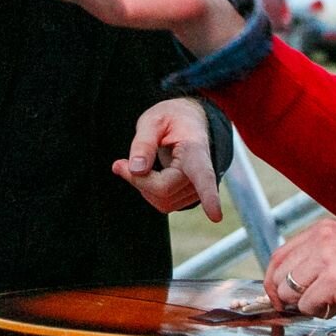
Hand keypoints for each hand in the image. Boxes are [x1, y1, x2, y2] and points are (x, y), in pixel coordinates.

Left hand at [116, 98, 221, 220]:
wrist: (189, 122)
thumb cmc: (171, 119)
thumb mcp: (153, 120)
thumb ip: (144, 143)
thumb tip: (137, 170)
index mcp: (196, 150)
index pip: (203, 175)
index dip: (209, 196)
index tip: (215, 216)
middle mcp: (201, 173)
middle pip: (164, 190)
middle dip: (137, 179)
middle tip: (119, 164)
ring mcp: (197, 188)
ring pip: (162, 201)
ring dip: (142, 185)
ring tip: (140, 163)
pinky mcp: (188, 197)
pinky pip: (163, 203)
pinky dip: (148, 191)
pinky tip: (148, 174)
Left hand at [263, 217, 335, 322]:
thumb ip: (316, 259)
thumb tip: (283, 282)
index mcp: (324, 229)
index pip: (280, 254)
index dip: (273, 279)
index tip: (277, 296)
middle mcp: (324, 238)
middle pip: (280, 274)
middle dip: (287, 296)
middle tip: (307, 305)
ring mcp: (329, 257)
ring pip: (289, 290)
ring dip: (306, 304)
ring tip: (333, 301)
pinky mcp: (335, 281)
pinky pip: (306, 305)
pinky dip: (320, 312)